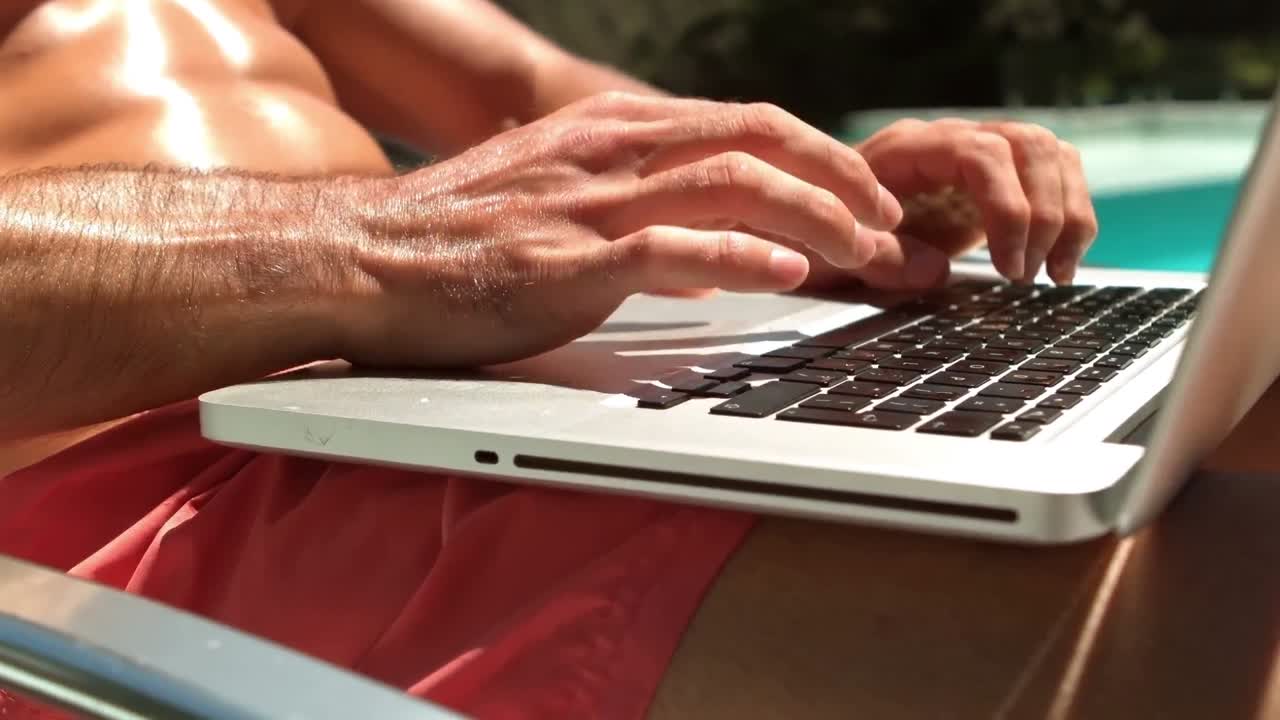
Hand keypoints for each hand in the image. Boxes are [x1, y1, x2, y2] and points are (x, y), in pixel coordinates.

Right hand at [333, 92, 903, 367]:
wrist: (356, 257)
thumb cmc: (455, 236)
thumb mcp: (555, 193)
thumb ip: (634, 203)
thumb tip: (717, 243)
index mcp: (610, 130)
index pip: (745, 122)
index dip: (824, 157)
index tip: (869, 197)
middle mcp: (608, 150)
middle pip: (759, 141)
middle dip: (843, 180)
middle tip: (892, 226)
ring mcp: (587, 203)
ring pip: (733, 185)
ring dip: (817, 219)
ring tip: (865, 256)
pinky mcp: (564, 263)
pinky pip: (670, 247)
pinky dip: (742, 257)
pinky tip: (788, 277)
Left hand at [842, 118, 1099, 287]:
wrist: (819, 221)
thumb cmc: (824, 234)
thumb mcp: (837, 253)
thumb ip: (880, 260)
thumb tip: (940, 273)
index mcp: (909, 149)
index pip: (983, 154)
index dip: (1007, 209)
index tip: (1008, 267)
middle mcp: (950, 139)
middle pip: (1030, 145)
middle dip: (1044, 215)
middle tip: (1027, 275)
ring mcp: (978, 152)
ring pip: (1052, 154)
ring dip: (1068, 215)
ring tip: (1056, 274)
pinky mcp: (997, 177)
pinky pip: (1055, 175)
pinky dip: (1071, 217)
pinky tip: (1060, 263)